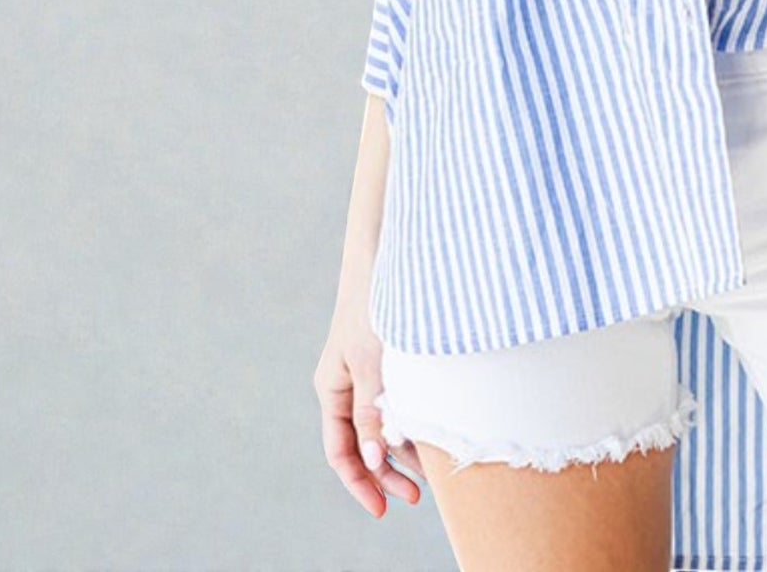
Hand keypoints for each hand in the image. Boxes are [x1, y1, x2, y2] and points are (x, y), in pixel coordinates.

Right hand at [314, 300, 423, 516]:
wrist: (388, 256)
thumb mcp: (371, 363)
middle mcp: (349, 386)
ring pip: (385, 427)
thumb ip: (372, 411)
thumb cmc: (374, 305)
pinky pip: (400, 404)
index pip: (341, 451)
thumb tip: (374, 461)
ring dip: (404, 453)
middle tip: (415, 497)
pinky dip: (414, 424)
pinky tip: (433, 437)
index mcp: (333, 389)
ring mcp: (371, 374)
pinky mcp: (394, 363)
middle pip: (364, 445)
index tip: (382, 509)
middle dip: (386, 475)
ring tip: (432, 474)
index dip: (359, 483)